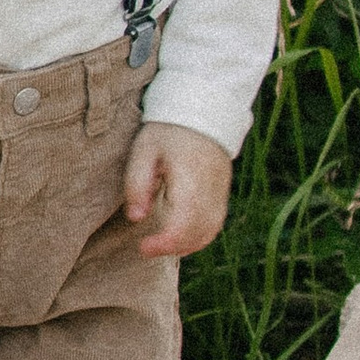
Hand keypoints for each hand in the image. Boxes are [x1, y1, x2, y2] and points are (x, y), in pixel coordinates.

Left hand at [123, 119, 231, 259]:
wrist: (202, 111)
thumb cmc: (167, 130)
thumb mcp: (143, 150)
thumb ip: (137, 184)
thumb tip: (136, 218)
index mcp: (190, 176)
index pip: (183, 222)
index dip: (164, 242)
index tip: (143, 247)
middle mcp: (210, 187)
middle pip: (197, 232)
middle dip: (171, 247)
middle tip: (146, 248)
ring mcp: (220, 191)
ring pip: (210, 231)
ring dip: (186, 245)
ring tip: (161, 245)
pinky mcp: (223, 192)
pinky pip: (216, 224)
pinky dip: (199, 237)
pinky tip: (180, 239)